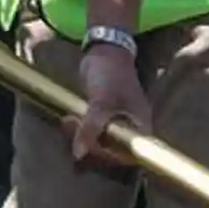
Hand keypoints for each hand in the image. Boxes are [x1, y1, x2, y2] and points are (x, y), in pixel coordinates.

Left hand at [70, 41, 152, 168]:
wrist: (103, 49)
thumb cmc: (111, 74)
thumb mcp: (102, 102)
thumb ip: (91, 128)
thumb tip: (78, 154)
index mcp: (140, 126)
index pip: (130, 154)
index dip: (112, 158)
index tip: (93, 150)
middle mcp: (130, 128)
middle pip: (112, 151)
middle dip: (92, 146)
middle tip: (75, 134)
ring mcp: (115, 122)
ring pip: (99, 141)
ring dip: (82, 137)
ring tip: (68, 123)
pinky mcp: (101, 116)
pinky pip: (91, 130)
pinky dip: (79, 129)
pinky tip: (68, 120)